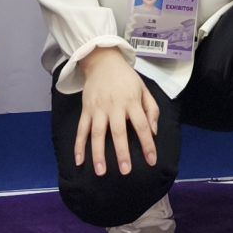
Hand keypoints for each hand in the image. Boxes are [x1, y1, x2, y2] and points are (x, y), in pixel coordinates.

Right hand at [73, 48, 159, 177]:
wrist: (102, 60)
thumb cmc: (126, 78)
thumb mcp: (144, 89)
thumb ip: (151, 110)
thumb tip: (154, 132)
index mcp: (131, 101)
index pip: (142, 125)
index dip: (147, 143)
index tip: (152, 161)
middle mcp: (114, 105)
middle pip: (118, 131)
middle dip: (122, 152)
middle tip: (125, 171)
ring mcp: (98, 108)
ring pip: (97, 133)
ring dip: (98, 153)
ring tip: (100, 171)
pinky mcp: (86, 109)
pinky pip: (81, 129)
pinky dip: (78, 145)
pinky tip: (79, 160)